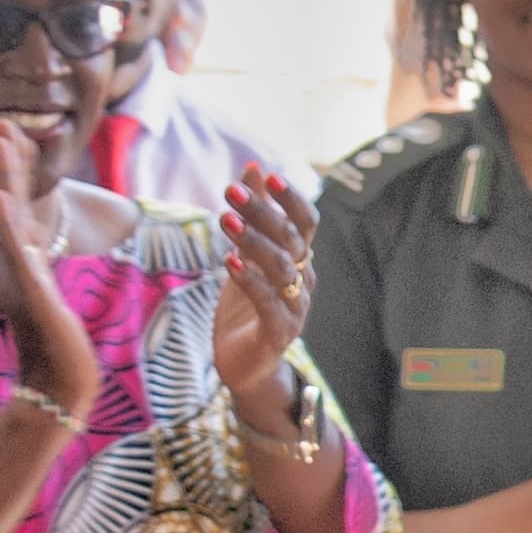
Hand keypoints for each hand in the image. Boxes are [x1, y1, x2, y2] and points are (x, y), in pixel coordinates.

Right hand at [0, 119, 101, 423]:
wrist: (57, 381)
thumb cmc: (49, 340)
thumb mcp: (36, 288)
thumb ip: (22, 258)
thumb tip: (4, 232)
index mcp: (20, 256)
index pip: (15, 201)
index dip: (13, 167)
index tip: (10, 128)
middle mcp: (14, 259)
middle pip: (7, 199)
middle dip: (4, 159)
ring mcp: (19, 272)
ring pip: (8, 214)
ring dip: (2, 174)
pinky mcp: (28, 289)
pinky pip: (13, 250)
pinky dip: (3, 221)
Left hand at [216, 165, 319, 417]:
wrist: (244, 364)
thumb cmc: (247, 306)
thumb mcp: (245, 254)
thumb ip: (253, 215)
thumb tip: (254, 167)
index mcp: (299, 261)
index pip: (306, 223)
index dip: (291, 200)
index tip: (268, 177)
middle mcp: (303, 281)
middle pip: (292, 240)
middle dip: (262, 212)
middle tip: (229, 192)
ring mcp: (295, 308)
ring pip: (281, 268)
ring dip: (253, 241)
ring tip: (225, 220)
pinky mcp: (279, 333)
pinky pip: (269, 303)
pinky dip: (250, 281)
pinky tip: (229, 261)